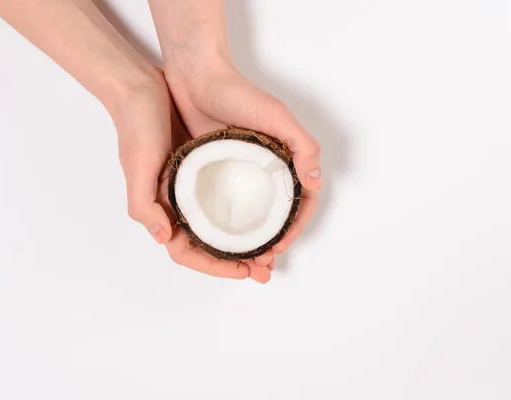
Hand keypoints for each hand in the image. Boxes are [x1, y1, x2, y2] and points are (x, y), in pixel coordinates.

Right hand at [108, 70, 272, 282]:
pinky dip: (243, 211)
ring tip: (271, 247)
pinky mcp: (202, 168)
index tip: (246, 271)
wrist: (143, 88)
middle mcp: (177, 203)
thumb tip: (163, 237)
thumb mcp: (137, 166)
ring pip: (219, 225)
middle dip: (237, 261)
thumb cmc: (136, 127)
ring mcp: (190, 187)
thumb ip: (144, 204)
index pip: (187, 252)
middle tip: (267, 268)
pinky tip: (264, 211)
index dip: (216, 267)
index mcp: (160, 209)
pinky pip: (225, 198)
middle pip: (208, 245)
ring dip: (243, 240)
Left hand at [164, 61, 321, 257]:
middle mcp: (264, 170)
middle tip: (262, 266)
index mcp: (284, 160)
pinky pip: (223, 204)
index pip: (300, 202)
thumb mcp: (276, 116)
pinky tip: (220, 240)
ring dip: (251, 241)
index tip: (279, 247)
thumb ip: (302, 146)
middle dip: (273, 243)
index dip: (294, 228)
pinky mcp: (213, 172)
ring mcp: (239, 173)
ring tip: (244, 262)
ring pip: (250, 215)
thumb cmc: (238, 93)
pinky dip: (226, 225)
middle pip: (276, 215)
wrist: (195, 77)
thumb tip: (316, 183)